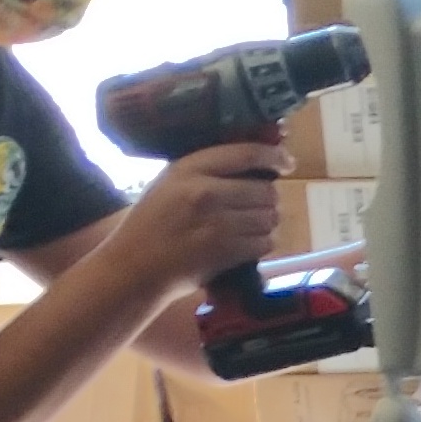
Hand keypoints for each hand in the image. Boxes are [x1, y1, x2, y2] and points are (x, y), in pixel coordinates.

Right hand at [114, 142, 289, 298]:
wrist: (134, 267)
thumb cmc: (149, 223)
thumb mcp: (168, 183)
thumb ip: (204, 170)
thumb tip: (250, 162)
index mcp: (188, 169)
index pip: (244, 154)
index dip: (273, 156)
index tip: (286, 161)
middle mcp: (206, 193)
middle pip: (265, 190)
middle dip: (268, 199)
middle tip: (258, 204)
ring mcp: (218, 224)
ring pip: (269, 217)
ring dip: (266, 222)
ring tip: (249, 224)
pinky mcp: (227, 251)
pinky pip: (266, 242)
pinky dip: (262, 243)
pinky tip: (247, 243)